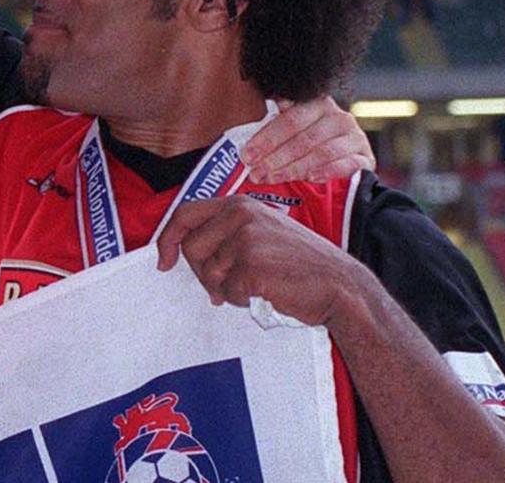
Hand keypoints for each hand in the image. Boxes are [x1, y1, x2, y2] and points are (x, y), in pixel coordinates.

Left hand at [155, 195, 368, 326]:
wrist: (340, 285)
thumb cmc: (301, 264)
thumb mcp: (264, 232)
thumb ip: (227, 233)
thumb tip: (183, 252)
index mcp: (241, 204)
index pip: (185, 213)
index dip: (168, 238)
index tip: (164, 261)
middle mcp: (241, 215)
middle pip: (191, 248)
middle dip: (201, 274)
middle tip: (227, 287)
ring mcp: (246, 239)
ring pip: (208, 273)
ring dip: (226, 289)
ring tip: (256, 286)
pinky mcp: (253, 266)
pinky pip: (227, 291)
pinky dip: (241, 301)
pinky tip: (265, 294)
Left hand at [242, 95, 373, 183]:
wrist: (349, 160)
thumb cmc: (312, 144)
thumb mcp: (294, 132)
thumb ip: (275, 128)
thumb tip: (243, 139)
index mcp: (317, 104)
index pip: (289, 120)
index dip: (266, 138)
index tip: (247, 155)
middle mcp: (338, 117)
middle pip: (303, 138)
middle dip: (276, 157)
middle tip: (257, 173)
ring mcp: (354, 137)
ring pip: (321, 152)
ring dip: (295, 167)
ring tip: (274, 178)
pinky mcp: (366, 157)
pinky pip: (346, 164)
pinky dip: (326, 171)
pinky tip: (310, 178)